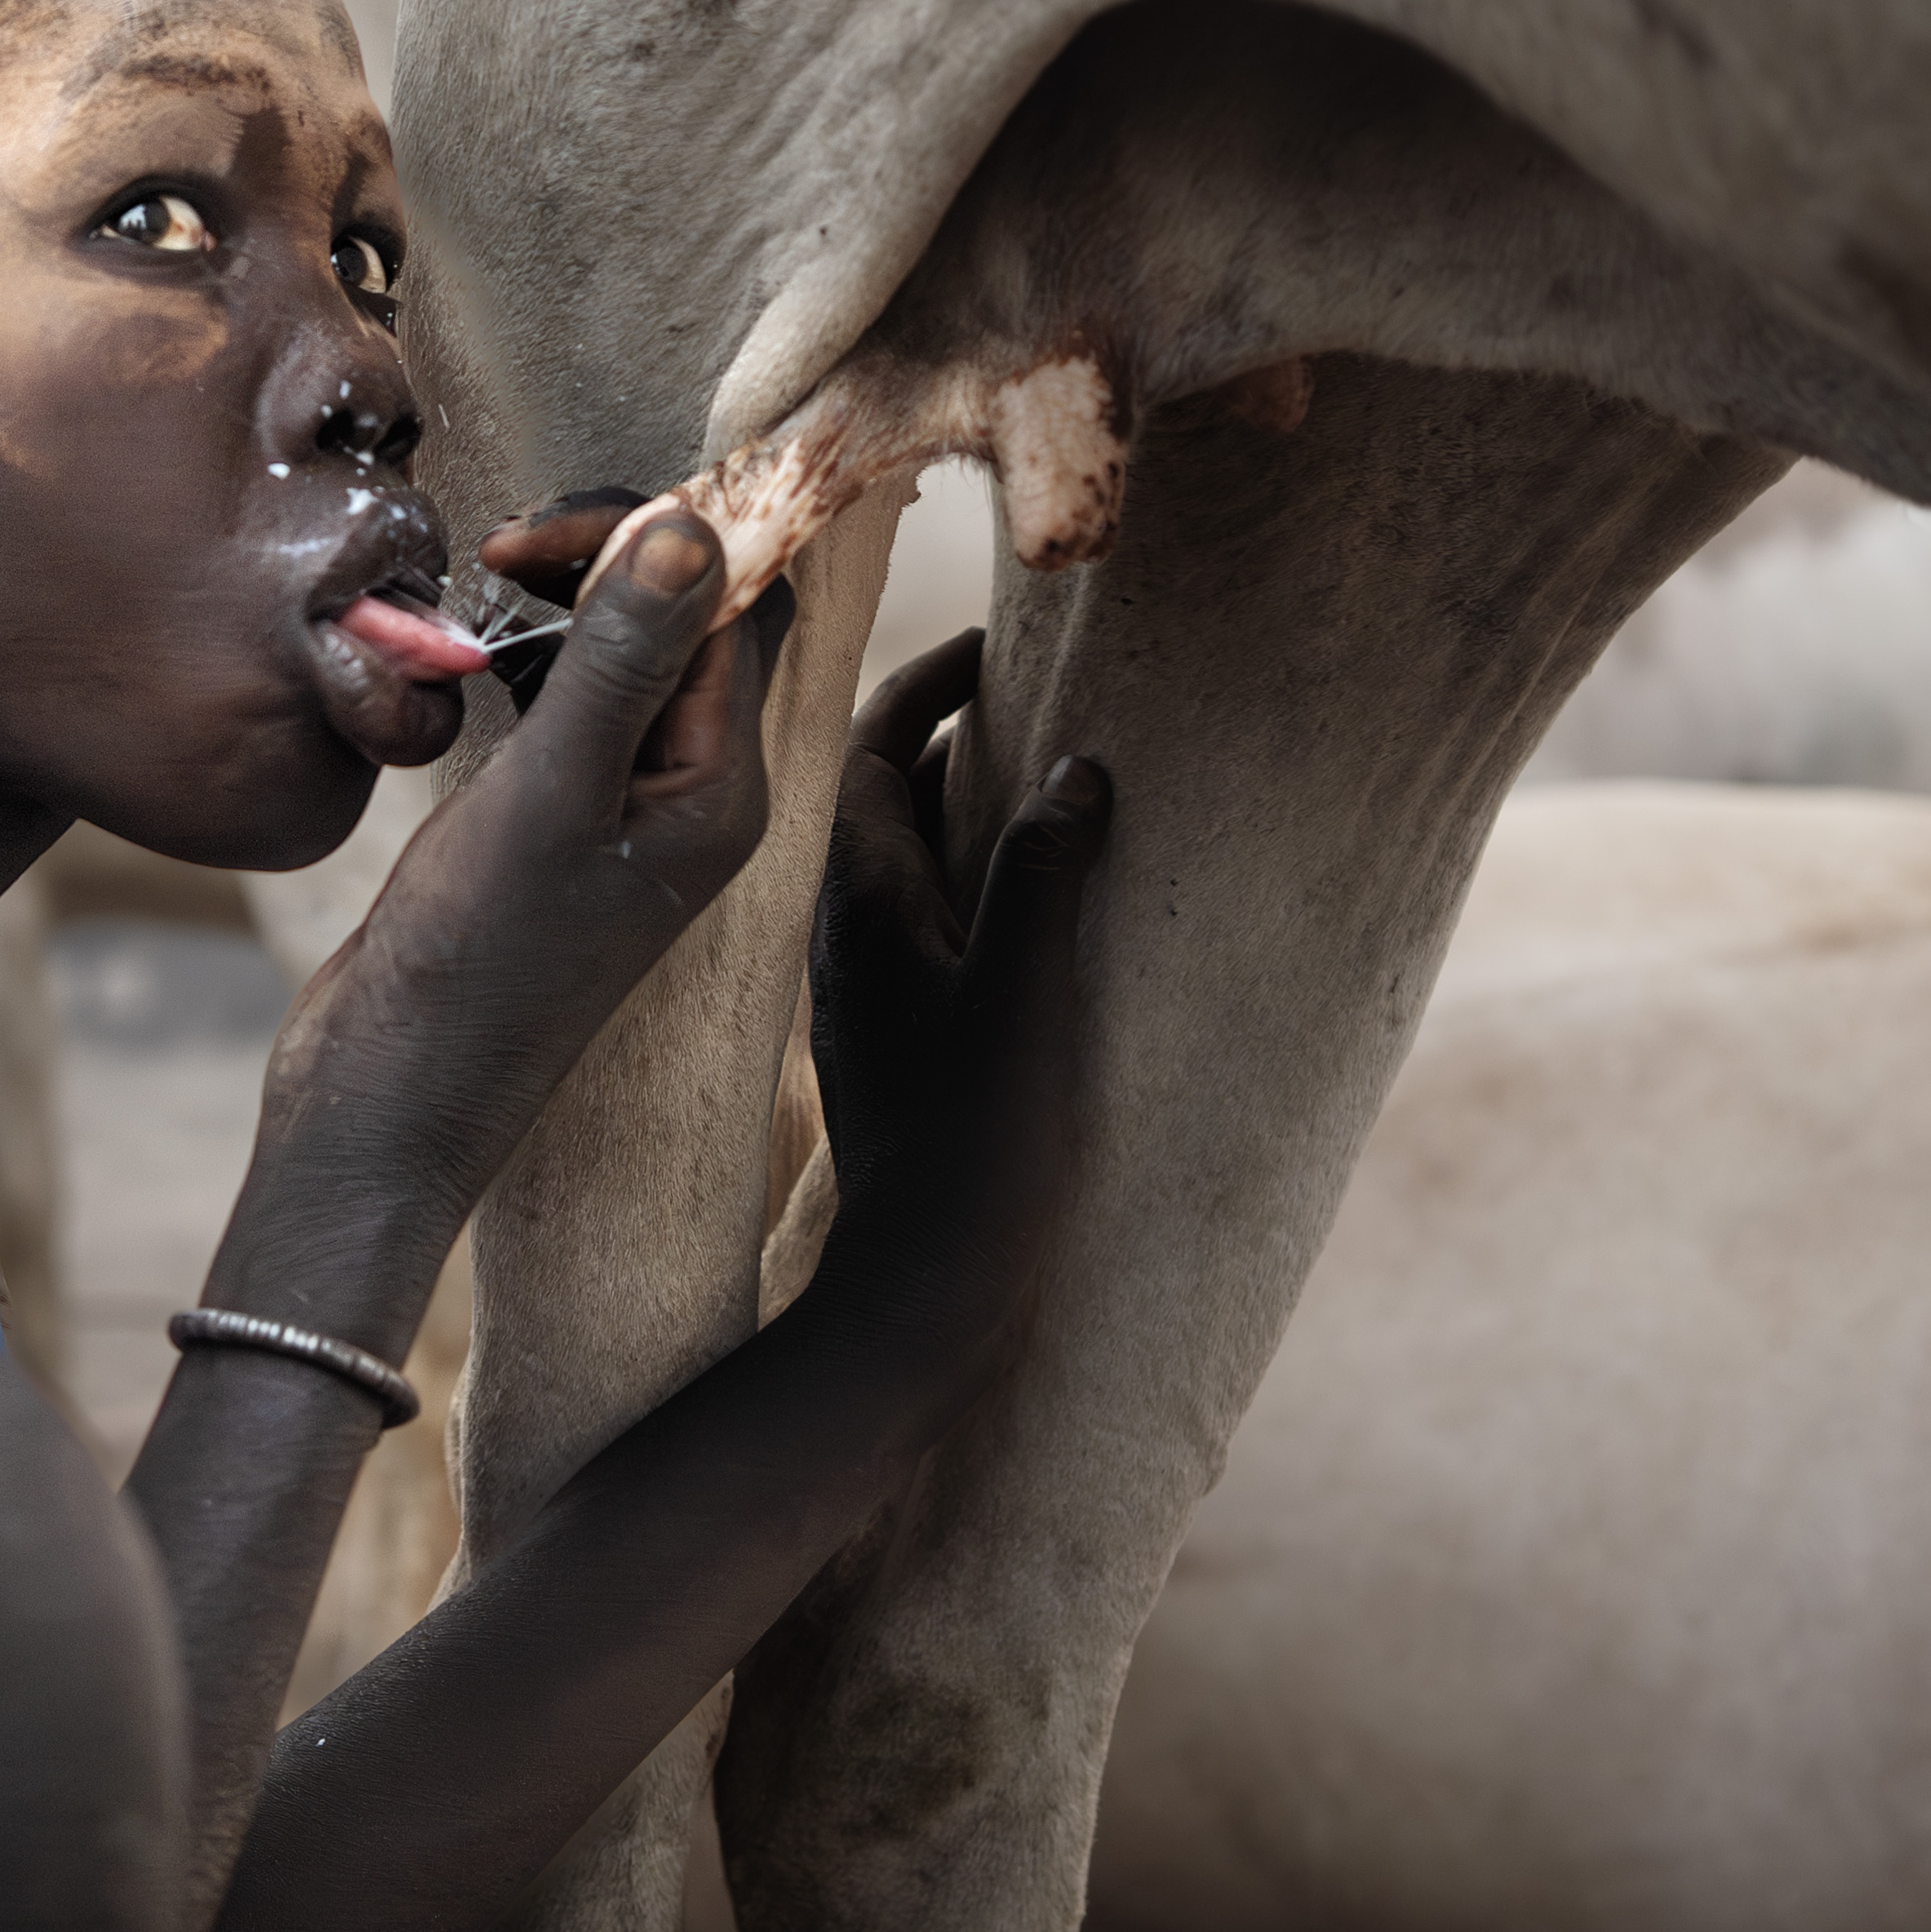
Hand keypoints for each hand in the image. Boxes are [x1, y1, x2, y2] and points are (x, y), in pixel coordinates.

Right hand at [233, 495, 796, 1315]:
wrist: (384, 1106)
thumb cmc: (470, 970)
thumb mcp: (548, 797)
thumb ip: (620, 660)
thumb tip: (693, 523)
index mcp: (722, 790)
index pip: (733, 606)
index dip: (649, 539)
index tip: (529, 538)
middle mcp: (691, 794)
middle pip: (692, 616)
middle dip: (610, 555)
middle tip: (500, 553)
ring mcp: (624, 808)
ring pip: (627, 650)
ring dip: (563, 600)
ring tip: (477, 596)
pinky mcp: (558, 820)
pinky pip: (572, 698)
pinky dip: (528, 655)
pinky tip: (468, 659)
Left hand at [798, 630, 1108, 1383]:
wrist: (925, 1287)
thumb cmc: (975, 1142)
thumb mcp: (1026, 990)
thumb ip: (1047, 871)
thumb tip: (1077, 768)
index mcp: (865, 903)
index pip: (874, 750)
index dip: (928, 682)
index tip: (992, 643)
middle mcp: (853, 935)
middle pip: (890, 796)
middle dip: (958, 735)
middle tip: (1045, 693)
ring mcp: (873, 988)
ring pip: (916, 860)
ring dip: (974, 808)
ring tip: (1058, 774)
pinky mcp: (903, 1037)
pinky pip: (935, 920)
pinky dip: (981, 877)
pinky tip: (1040, 890)